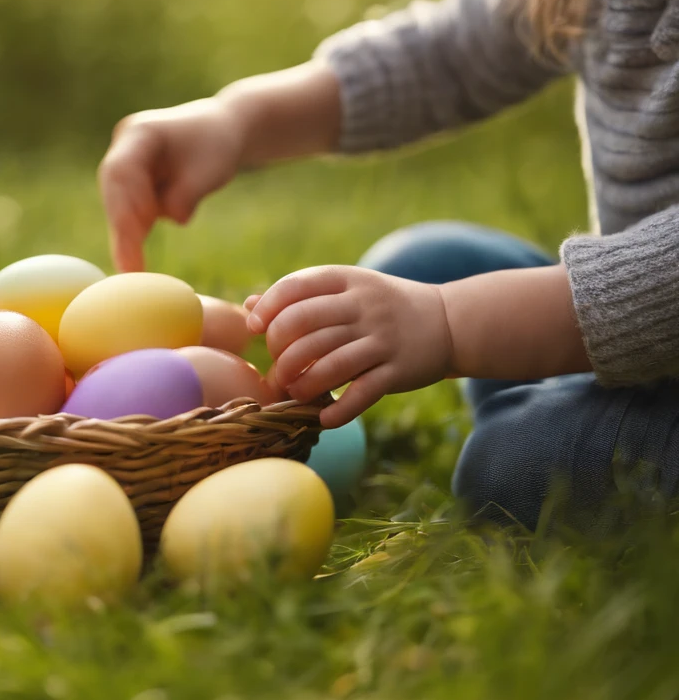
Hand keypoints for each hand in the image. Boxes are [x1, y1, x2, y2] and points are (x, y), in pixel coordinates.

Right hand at [97, 95, 249, 272]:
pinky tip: (136, 259)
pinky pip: (127, 212)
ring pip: (118, 205)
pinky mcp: (131, 184)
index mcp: (139, 132)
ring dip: (127, 234)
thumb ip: (188, 193)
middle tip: (129, 266)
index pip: (121, 171)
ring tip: (134, 266)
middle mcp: (123, 147)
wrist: (220, 131)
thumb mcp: (210, 169)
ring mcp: (124, 165)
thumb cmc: (217, 145)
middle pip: (114, 191)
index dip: (123, 206)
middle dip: (122, 228)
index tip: (134, 238)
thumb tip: (172, 217)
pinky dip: (134, 233)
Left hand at [244, 266, 453, 427]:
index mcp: (346, 281)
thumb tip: (250, 305)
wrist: (449, 322)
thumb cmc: (382, 308)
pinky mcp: (398, 370)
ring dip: (302, 385)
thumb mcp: (347, 291)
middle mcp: (364, 306)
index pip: (295, 288)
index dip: (268, 309)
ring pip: (328, 363)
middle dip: (280, 354)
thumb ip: (301, 297)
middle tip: (277, 373)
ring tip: (295, 394)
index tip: (256, 329)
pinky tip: (324, 418)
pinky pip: (362, 393)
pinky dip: (339, 410)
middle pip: (303, 326)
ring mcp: (383, 338)